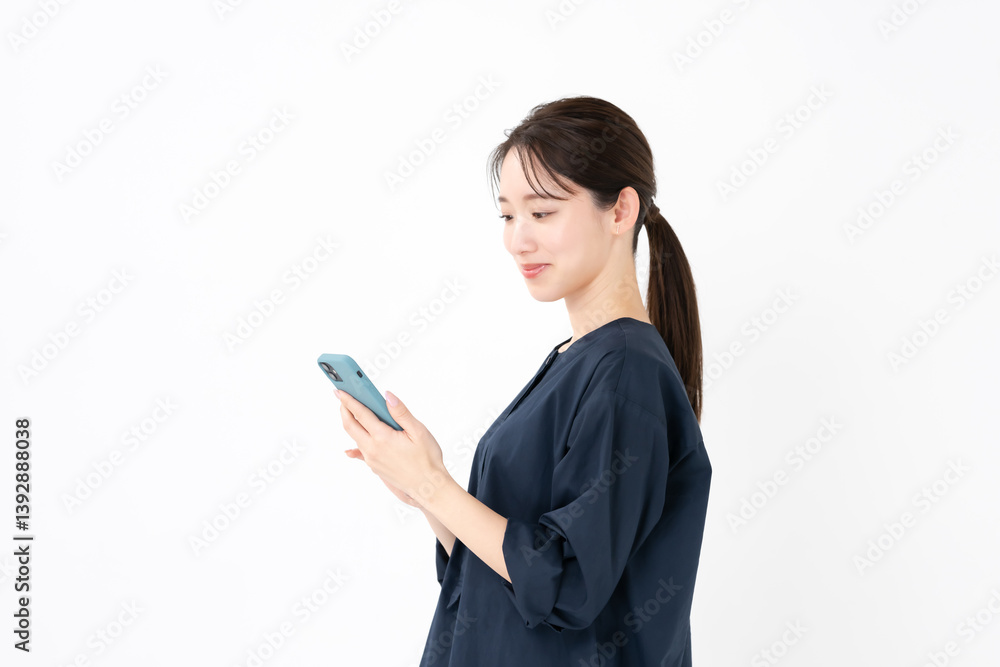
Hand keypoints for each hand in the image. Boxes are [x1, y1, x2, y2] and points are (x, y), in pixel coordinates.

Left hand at [336, 388, 450, 504]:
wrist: (428, 487)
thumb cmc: (427, 460)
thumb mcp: (418, 431)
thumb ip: (400, 412)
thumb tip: (387, 396)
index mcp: (382, 437)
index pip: (360, 414)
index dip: (349, 400)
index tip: (340, 391)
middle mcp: (372, 449)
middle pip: (350, 426)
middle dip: (344, 410)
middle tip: (342, 398)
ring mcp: (372, 460)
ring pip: (355, 438)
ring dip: (351, 423)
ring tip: (353, 412)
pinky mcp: (374, 466)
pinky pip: (361, 451)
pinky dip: (357, 440)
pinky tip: (353, 444)